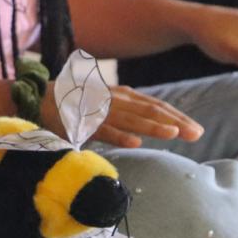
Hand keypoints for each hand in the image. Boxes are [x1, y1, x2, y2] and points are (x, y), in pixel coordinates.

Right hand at [40, 83, 204, 148]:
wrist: (40, 99)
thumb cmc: (77, 105)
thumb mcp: (108, 105)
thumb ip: (129, 113)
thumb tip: (154, 127)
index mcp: (123, 95)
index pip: (156, 105)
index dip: (177, 116)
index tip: (196, 129)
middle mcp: (115, 99)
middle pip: (150, 111)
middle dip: (175, 121)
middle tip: (197, 134)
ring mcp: (98, 109)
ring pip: (131, 119)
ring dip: (152, 127)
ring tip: (173, 134)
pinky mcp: (82, 121)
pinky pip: (103, 129)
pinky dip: (119, 135)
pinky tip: (135, 143)